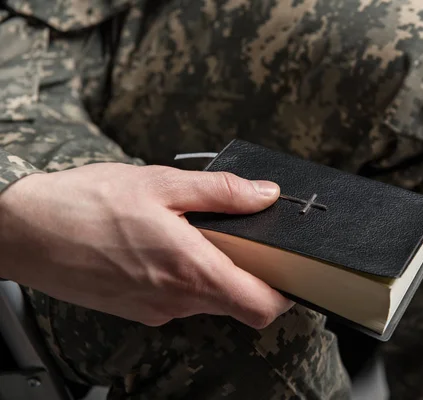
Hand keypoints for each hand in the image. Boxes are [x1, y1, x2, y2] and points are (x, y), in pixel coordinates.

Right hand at [0, 163, 292, 328]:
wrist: (23, 232)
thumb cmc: (85, 205)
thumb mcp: (162, 184)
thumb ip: (222, 193)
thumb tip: (266, 195)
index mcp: (191, 270)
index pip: (261, 306)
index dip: (284, 293)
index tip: (288, 270)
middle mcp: (177, 300)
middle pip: (238, 303)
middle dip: (249, 274)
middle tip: (239, 235)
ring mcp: (156, 311)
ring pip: (208, 300)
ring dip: (214, 271)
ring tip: (192, 233)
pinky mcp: (138, 310)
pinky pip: (179, 299)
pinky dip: (186, 277)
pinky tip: (164, 246)